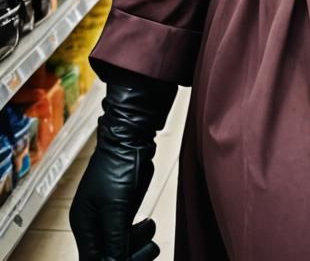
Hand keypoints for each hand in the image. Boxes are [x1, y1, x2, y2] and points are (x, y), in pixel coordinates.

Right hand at [70, 72, 175, 260]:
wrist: (131, 138)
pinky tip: (148, 225)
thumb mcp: (116, 205)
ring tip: (148, 230)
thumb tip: (114, 260)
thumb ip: (114, 237)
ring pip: (120, 246)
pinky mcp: (121, 210)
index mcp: (84, 224)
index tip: (132, 258)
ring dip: (138, 244)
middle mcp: (93, 223)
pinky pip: (128, 233)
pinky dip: (140, 234)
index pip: (93, 259)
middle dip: (129, 254)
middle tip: (147, 249)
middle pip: (107, 255)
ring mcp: (107, 216)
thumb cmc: (117, 164)